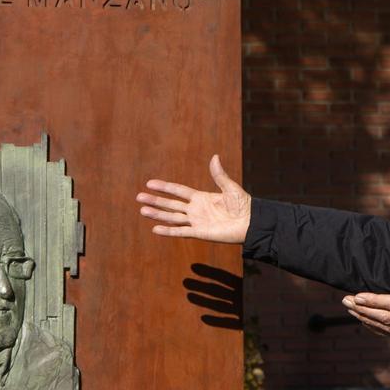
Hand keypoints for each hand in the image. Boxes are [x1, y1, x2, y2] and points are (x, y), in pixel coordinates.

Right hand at [136, 155, 251, 243]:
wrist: (251, 223)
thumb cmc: (243, 205)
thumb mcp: (230, 187)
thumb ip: (219, 175)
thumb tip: (215, 156)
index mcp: (201, 197)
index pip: (178, 191)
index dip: (164, 187)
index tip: (150, 183)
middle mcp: (195, 209)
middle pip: (171, 204)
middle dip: (155, 200)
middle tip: (138, 197)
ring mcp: (196, 221)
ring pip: (172, 217)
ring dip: (157, 214)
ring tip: (142, 210)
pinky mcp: (199, 233)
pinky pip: (181, 231)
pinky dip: (168, 231)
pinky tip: (155, 229)